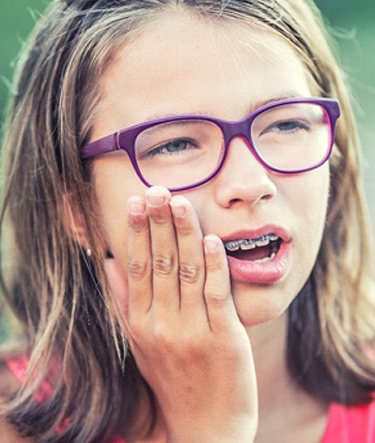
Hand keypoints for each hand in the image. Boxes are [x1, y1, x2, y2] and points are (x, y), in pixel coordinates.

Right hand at [106, 186, 257, 441]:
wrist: (204, 428)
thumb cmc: (171, 378)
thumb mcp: (137, 343)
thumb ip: (122, 301)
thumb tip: (107, 261)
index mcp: (140, 323)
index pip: (136, 267)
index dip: (137, 232)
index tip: (137, 201)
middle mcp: (162, 325)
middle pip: (159, 263)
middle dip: (159, 223)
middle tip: (158, 189)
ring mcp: (193, 331)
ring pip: (187, 272)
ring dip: (184, 233)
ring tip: (180, 202)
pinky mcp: (224, 339)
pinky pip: (217, 295)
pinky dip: (214, 265)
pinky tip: (211, 239)